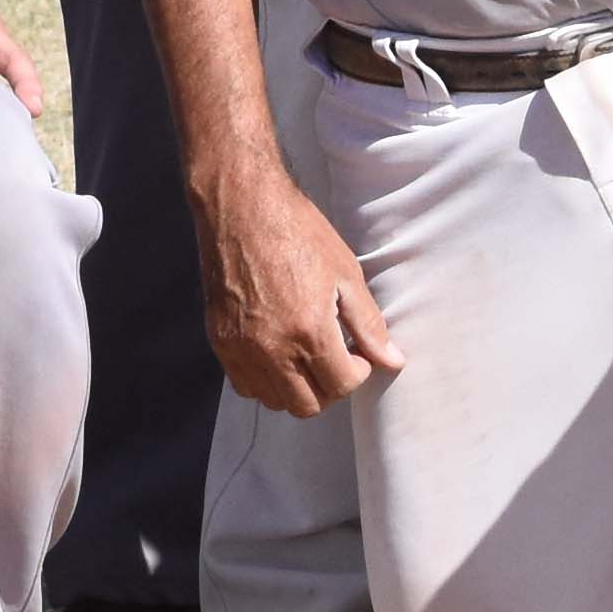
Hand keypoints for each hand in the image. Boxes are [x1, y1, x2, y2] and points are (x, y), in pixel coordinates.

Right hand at [190, 159, 402, 414]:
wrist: (241, 206)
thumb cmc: (297, 232)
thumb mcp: (345, 273)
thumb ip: (368, 324)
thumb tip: (393, 360)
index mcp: (309, 331)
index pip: (341, 386)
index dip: (358, 372)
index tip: (357, 352)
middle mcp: (272, 348)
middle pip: (308, 405)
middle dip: (329, 387)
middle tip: (335, 358)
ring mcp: (241, 347)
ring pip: (275, 400)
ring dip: (297, 389)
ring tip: (307, 356)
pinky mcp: (220, 340)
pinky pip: (244, 385)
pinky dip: (265, 381)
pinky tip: (278, 353)